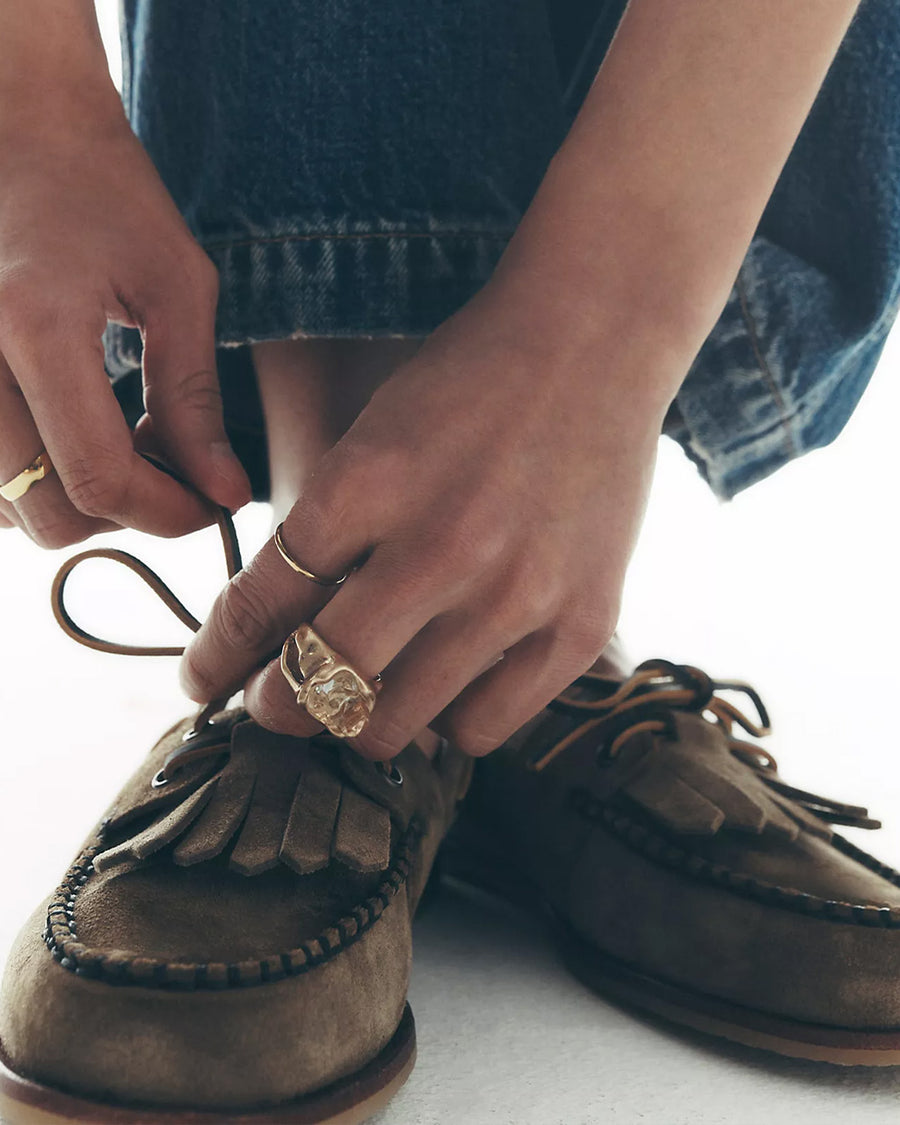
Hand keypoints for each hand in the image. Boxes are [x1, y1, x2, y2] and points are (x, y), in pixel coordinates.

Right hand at [0, 91, 249, 545]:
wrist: (15, 125)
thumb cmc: (106, 191)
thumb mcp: (176, 287)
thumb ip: (196, 402)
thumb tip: (225, 495)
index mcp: (36, 328)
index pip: (97, 479)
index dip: (165, 513)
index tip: (208, 504)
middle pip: (45, 512)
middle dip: (124, 515)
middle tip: (169, 473)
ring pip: (4, 508)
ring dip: (73, 503)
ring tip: (119, 447)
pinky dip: (30, 481)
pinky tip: (67, 438)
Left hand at [181, 282, 677, 757]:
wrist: (593, 341)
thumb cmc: (467, 385)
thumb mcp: (372, 439)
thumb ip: (326, 538)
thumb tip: (281, 643)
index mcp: (368, 483)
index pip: (261, 606)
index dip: (218, 659)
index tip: (203, 682)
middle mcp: (442, 546)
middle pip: (317, 684)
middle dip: (274, 707)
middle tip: (274, 703)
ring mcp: (518, 593)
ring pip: (393, 726)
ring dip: (358, 720)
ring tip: (363, 695)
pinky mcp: (581, 624)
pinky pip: (482, 731)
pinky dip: (447, 721)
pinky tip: (445, 685)